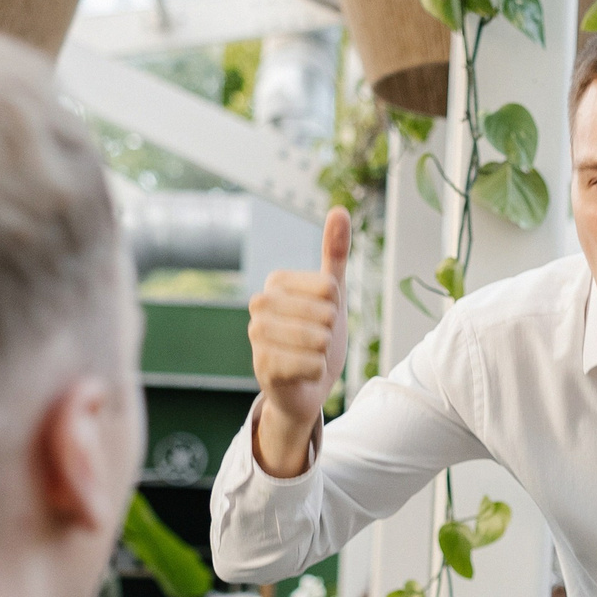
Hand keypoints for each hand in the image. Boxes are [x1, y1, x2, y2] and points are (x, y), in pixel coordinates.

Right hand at [248, 207, 352, 477]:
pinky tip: (302, 374)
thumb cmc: (316, 338)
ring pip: (318, 338)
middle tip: (316, 343)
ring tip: (309, 357)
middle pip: (324, 312)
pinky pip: (310, 364)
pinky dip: (316, 372)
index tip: (321, 319)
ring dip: (323, 353)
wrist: (305, 387)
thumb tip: (339, 209)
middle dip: (329, 333)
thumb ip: (334, 253)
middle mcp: (260, 305)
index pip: (329, 286)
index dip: (335, 307)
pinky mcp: (262, 367)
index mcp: (276, 282)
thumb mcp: (332, 295)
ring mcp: (257, 336)